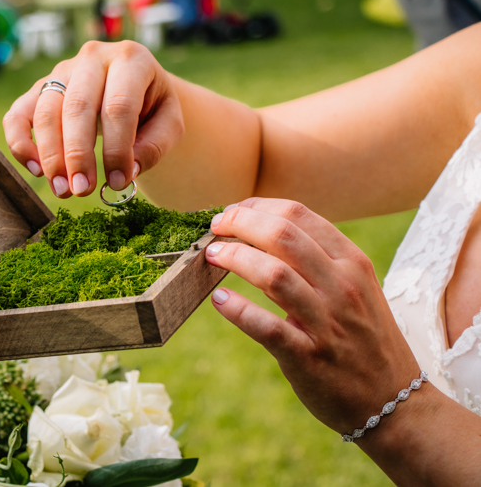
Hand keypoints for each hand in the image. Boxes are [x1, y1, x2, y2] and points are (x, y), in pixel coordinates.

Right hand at [3, 41, 183, 197]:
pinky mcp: (39, 88)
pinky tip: (36, 170)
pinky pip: (18, 114)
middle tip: (82, 191)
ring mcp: (61, 71)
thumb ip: (154, 146)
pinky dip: (20, 143)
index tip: (118, 182)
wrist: (134, 86)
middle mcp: (92, 58)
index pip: (118, 106)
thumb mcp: (169, 122)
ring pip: (45, 111)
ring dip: (50, 156)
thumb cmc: (152, 107)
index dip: (117, 148)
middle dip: (77, 155)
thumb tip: (127, 172)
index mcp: (130, 59)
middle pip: (77, 107)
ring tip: (62, 190)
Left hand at [205, 198, 418, 434]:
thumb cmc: (363, 339)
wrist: (395, 400)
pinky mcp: (309, 356)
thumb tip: (261, 237)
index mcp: (352, 262)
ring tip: (212, 256)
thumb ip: (316, 262)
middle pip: (282, 235)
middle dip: (241, 223)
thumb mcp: (353, 289)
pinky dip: (237, 311)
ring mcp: (327, 322)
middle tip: (216, 227)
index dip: (258, 207)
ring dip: (235, 258)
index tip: (234, 212)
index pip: (299, 215)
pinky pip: (267, 327)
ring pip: (273, 275)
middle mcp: (342, 286)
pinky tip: (219, 301)